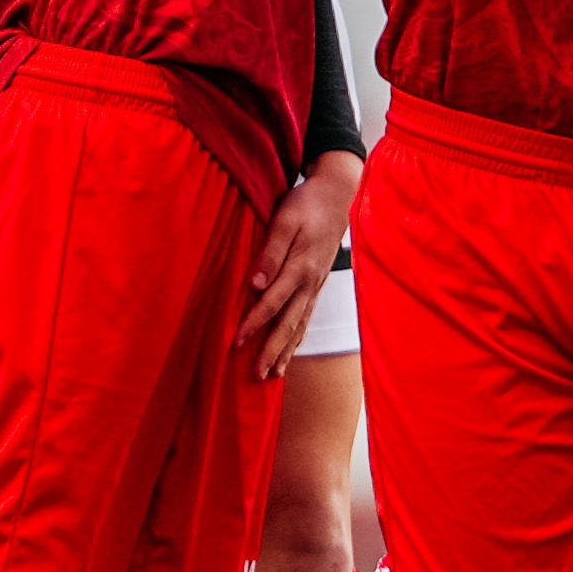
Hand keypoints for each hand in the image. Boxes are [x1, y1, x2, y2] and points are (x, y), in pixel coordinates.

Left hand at [237, 153, 359, 376]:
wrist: (338, 195)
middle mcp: (310, 282)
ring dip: (286, 351)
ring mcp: (316, 286)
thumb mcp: (285, 219)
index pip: (271, 303)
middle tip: (257, 375)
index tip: (235, 344)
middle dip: (271, 351)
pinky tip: (290, 350)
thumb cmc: (306, 203)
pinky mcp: (317, 284)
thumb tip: (255, 284)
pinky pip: (306, 317)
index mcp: (300, 267)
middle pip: (288, 323)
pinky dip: (297, 338)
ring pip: (299, 324)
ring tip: (273, 374)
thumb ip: (271, 253)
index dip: (252, 324)